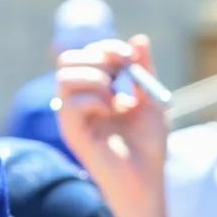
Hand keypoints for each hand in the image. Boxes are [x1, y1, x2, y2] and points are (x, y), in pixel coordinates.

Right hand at [53, 36, 170, 215]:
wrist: (147, 178)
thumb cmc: (149, 144)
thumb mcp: (151, 99)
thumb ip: (143, 69)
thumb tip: (138, 39)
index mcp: (93, 91)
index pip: (86, 54)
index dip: (107, 47)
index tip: (130, 56)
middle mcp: (77, 101)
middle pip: (67, 59)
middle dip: (98, 57)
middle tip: (122, 73)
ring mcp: (72, 116)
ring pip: (65, 76)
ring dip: (96, 78)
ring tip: (117, 98)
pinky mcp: (72, 132)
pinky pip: (71, 102)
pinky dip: (95, 99)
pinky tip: (112, 112)